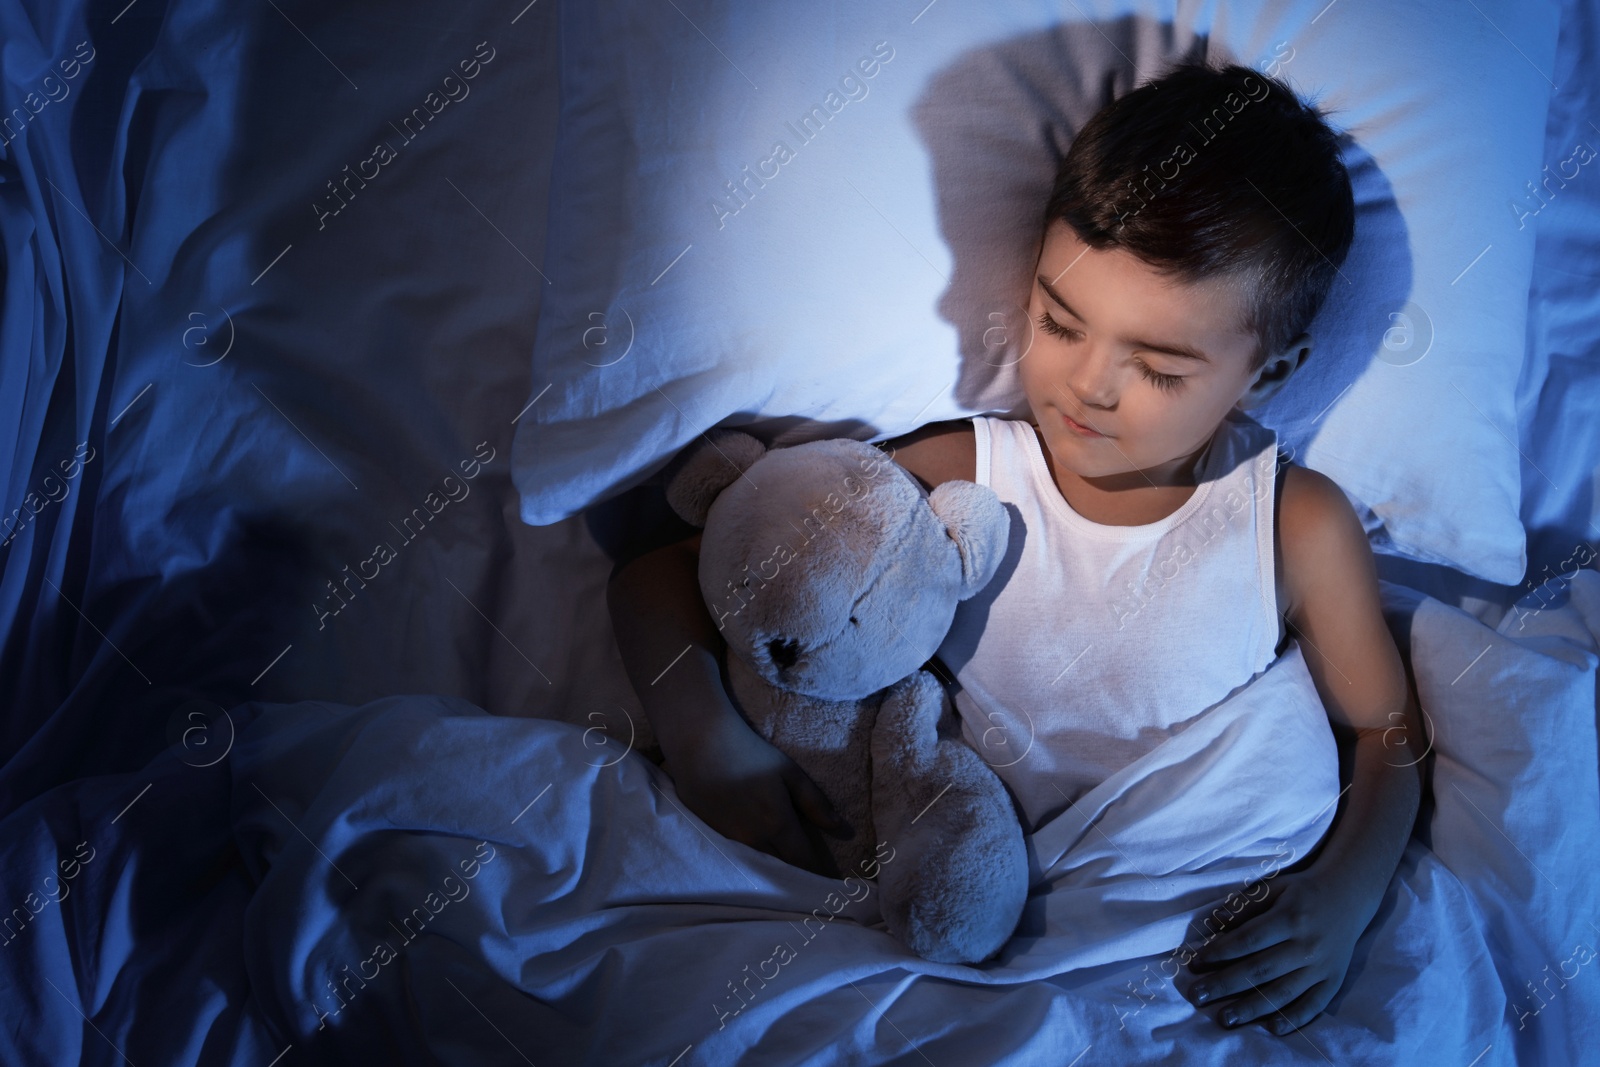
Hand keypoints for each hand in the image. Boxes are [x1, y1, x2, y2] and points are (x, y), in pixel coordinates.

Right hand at [666, 709, 852, 878]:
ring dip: (774, 871)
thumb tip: (839, 828)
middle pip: (781, 870)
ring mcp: (731, 843)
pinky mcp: (713, 839)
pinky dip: (752, 862)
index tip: (830, 883)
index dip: (817, 874)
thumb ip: (815, 802)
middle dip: (796, 877)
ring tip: (786, 875)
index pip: (803, 863)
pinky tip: (759, 859)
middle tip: (810, 881)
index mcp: (777, 825)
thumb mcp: (789, 772)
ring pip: (759, 867)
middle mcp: (754, 841)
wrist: (701, 747)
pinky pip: (740, 858)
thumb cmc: (750, 755)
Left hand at [1181, 866, 1380, 1034]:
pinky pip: (1314, 1005)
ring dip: (1251, 1008)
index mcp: (1290, 917)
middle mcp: (1307, 945)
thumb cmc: (1302, 891)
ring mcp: (1322, 966)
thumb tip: (1214, 922)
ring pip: (1283, 992)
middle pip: (1260, 970)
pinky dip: (1294, 1019)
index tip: (1194, 964)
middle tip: (1197, 996)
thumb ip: (1244, 904)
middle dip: (1225, 985)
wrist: (1350, 895)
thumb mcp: (1274, 887)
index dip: (1220, 952)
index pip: (1249, 940)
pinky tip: (1271, 1028)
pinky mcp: (1334, 981)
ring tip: (1225, 1018)